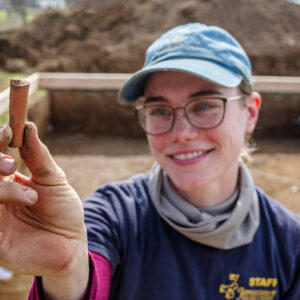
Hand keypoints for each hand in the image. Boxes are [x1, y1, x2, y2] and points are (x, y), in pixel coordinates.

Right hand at [0, 123, 88, 297]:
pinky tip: (26, 201)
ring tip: (32, 196)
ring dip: (1, 190)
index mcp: (5, 183)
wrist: (73, 243)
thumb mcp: (53, 180)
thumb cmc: (63, 210)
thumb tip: (28, 126)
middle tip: (10, 163)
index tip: (9, 131)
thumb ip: (38, 157)